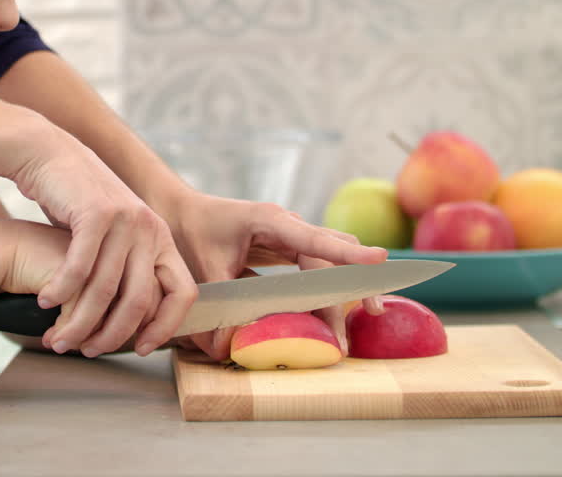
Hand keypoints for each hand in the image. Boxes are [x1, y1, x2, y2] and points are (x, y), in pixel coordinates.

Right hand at [7, 127, 197, 356]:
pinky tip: (45, 300)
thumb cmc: (78, 204)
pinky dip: (61, 290)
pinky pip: (80, 266)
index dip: (166, 327)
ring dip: (79, 320)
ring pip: (105, 289)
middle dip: (113, 334)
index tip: (141, 348)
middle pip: (141, 299)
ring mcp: (124, 219)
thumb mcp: (115, 234)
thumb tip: (130, 319)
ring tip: (59, 337)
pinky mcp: (96, 212)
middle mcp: (149, 228)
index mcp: (161, 238)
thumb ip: (126, 268)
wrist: (51, 155)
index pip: (183, 292)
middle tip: (88, 350)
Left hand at [160, 188, 387, 361]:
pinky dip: (328, 288)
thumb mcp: (205, 268)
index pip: (316, 240)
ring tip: (360, 320)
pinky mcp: (287, 247)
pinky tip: (333, 314)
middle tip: (370, 314)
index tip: (380, 260)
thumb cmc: (192, 230)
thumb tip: (224, 350)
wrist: (181, 210)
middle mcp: (287, 225)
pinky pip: (317, 265)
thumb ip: (219, 307)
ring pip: (330, 259)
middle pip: (330, 256)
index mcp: (270, 221)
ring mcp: (290, 234)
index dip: (348, 254)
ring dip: (345, 288)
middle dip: (352, 285)